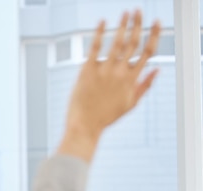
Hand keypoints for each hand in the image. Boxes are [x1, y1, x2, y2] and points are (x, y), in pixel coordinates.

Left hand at [58, 10, 160, 161]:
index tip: (157, 22)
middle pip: (133, 42)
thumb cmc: (106, 116)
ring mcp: (104, 70)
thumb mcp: (130, 104)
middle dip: (137, 24)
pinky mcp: (87, 70)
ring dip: (122, 24)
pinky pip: (94, 47)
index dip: (154, 35)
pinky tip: (102, 21)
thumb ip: (145, 86)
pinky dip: (99, 33)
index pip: (148, 52)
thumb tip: (157, 70)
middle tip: (138, 10)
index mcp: (132, 79)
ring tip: (125, 12)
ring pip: (117, 42)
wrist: (84, 126)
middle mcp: (120, 72)